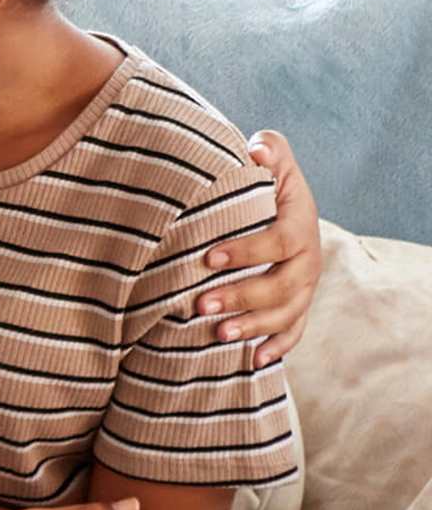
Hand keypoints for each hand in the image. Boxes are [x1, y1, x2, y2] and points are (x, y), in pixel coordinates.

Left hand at [203, 129, 320, 366]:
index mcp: (301, 222)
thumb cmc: (263, 179)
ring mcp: (304, 285)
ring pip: (286, 313)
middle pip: (283, 285)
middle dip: (242, 296)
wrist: (279, 203)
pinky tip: (252, 360)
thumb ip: (267, 149)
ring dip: (253, 326)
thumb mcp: (268, 156)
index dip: (248, 251)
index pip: (280, 241)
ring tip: (217, 333)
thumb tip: (257, 150)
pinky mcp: (296, 304)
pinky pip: (294, 331)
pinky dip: (276, 347)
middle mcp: (309, 258)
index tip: (208, 258)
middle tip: (200, 304)